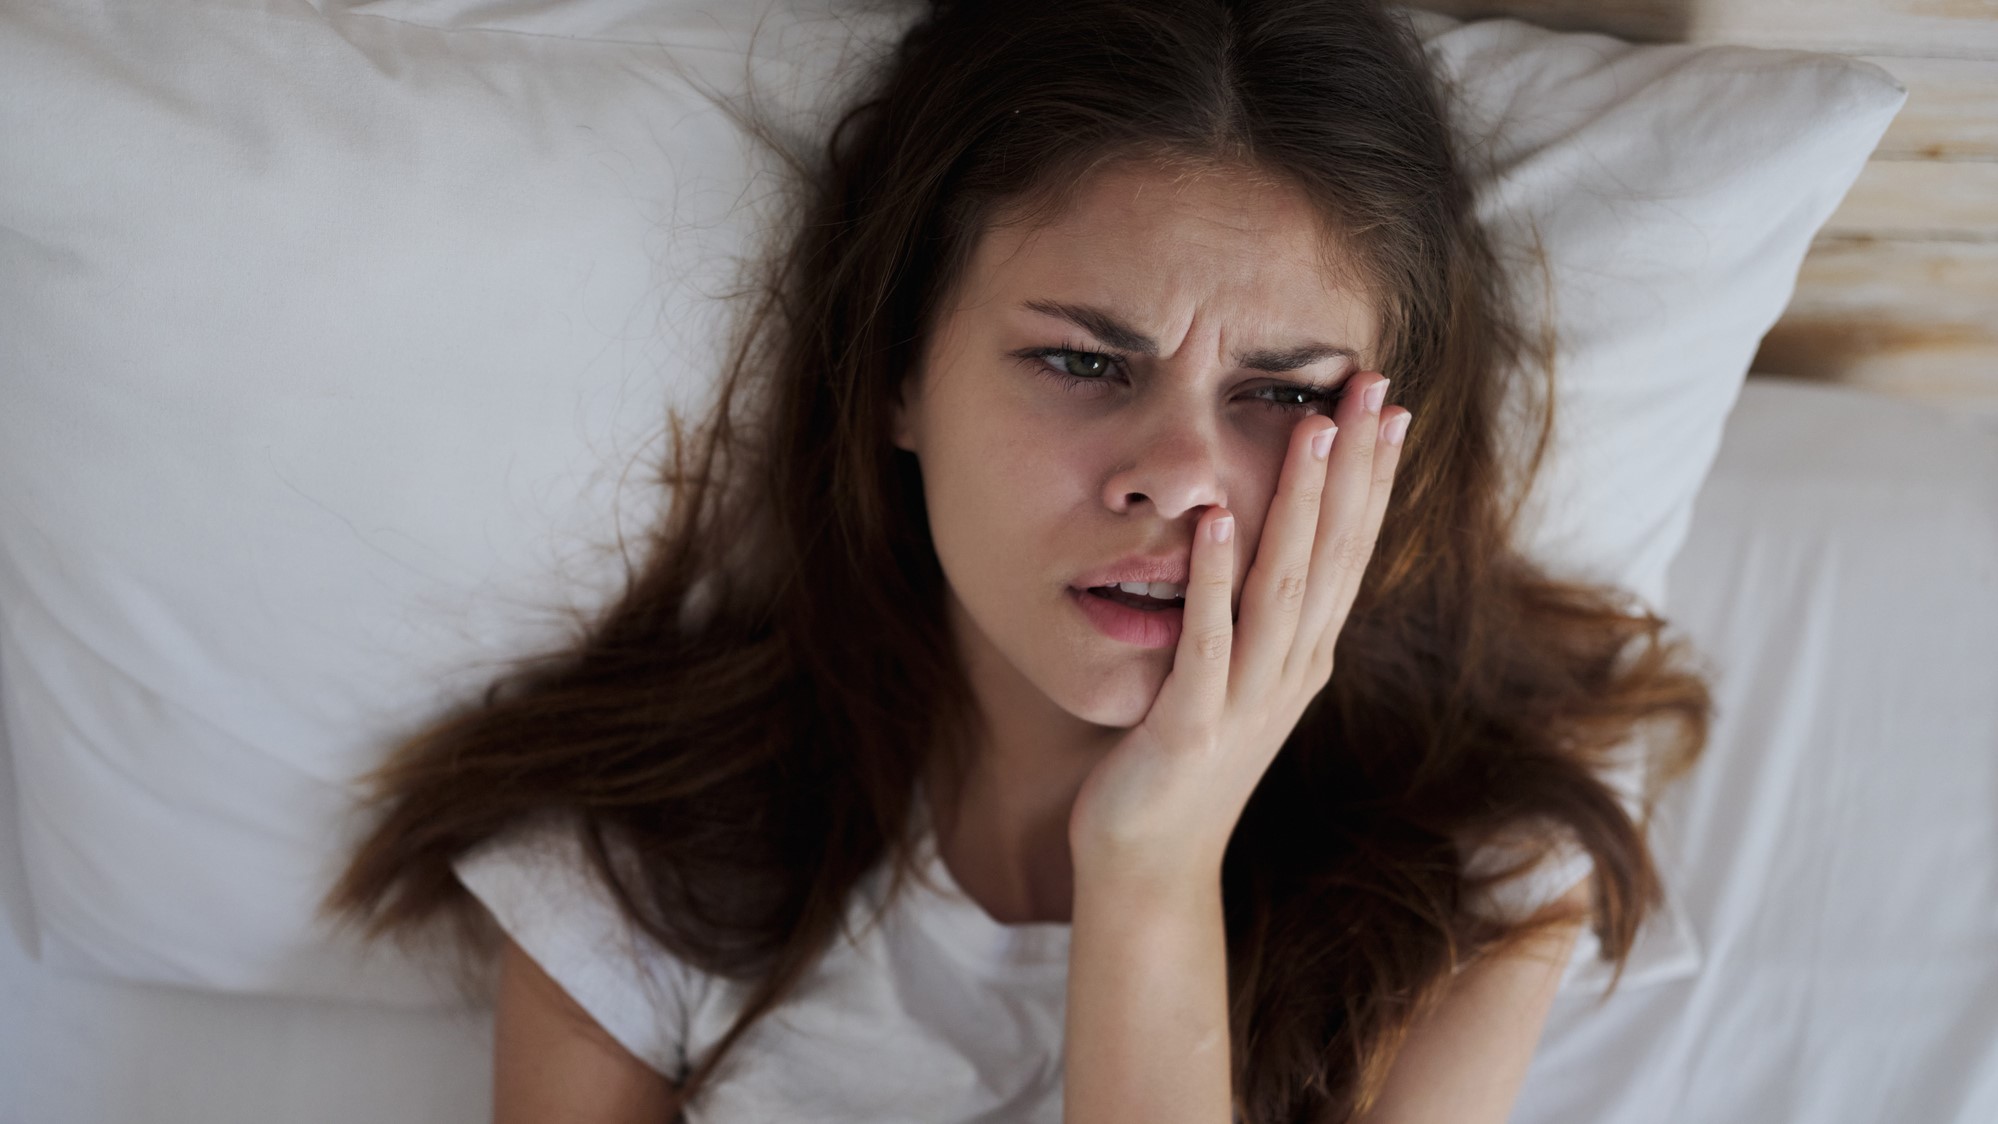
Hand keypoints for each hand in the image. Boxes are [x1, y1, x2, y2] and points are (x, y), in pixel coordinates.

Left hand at [1067, 371, 1410, 888]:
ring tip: (1312, 429)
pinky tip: (1211, 522)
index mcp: (1304, 653)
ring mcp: (1248, 699)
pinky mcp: (1193, 727)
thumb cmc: (1184, 760)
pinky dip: (1212, 580)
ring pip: (1285, 588)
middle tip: (1376, 385)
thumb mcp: (1235, 673)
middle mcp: (1292, 669)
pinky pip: (1207, 643)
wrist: (1150, 861)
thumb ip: (1254, 612)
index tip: (1390, 402)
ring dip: (1300, 506)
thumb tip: (1264, 537)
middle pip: (1335, 553)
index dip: (1373, 475)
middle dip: (1357, 467)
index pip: (1351, 548)